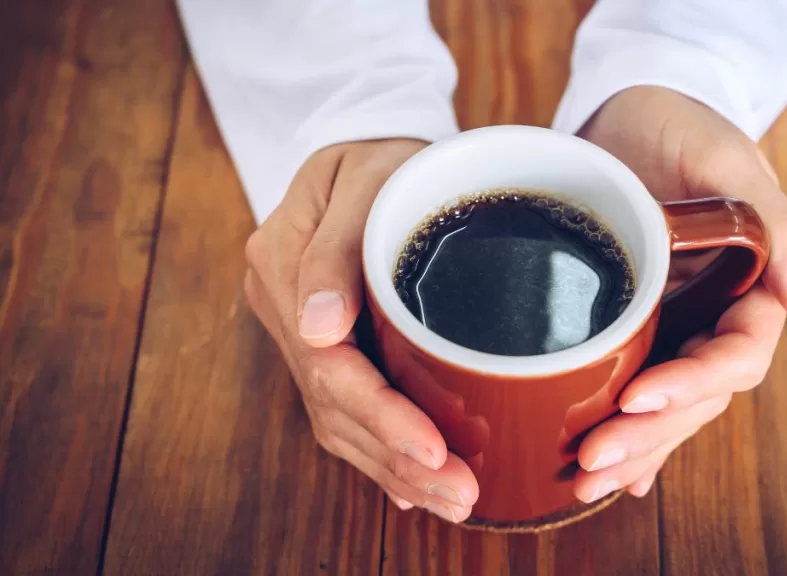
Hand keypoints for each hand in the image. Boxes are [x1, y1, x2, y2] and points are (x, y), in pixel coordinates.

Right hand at [243, 140, 478, 521]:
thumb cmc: (382, 152)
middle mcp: (285, 307)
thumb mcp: (366, 178)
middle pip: (334, 405)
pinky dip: (381, 448)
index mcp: (283, 264)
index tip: (434, 450)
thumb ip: (336, 251)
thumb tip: (319, 330)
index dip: (381, 416)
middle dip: (397, 459)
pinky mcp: (328, 339)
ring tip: (450, 498)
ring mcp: (302, 326)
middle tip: (460, 495)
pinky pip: (346, 404)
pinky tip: (413, 483)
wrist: (371, 139)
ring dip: (393, 466)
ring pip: (339, 417)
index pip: (328, 364)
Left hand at [572, 86, 786, 500]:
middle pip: (697, 395)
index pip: (736, 355)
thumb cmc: (683, 126)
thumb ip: (776, 227)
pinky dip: (630, 432)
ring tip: (584, 482)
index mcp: (753, 287)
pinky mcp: (637, 328)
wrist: (630, 117)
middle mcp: (717, 317)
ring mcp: (678, 327)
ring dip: (634, 447)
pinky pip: (639, 387)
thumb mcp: (727, 160)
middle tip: (594, 459)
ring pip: (667, 404)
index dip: (691, 383)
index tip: (638, 399)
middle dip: (651, 433)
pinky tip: (611, 474)